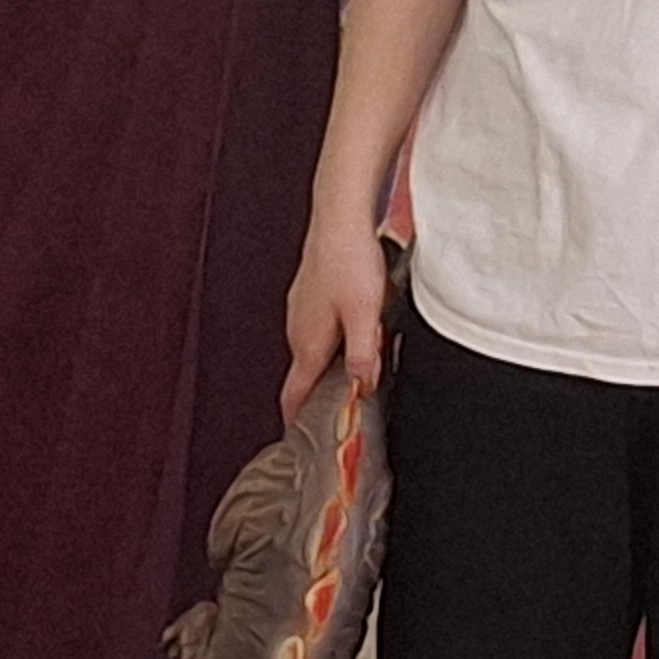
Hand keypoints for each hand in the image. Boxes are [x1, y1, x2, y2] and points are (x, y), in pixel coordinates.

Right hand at [279, 212, 388, 424]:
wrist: (340, 216)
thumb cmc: (350, 260)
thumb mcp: (366, 314)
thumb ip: (363, 354)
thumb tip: (360, 387)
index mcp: (307, 343)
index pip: (292, 394)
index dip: (296, 421)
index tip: (302, 443)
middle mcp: (298, 330)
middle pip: (306, 376)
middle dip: (323, 396)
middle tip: (348, 409)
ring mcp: (302, 311)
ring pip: (316, 351)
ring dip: (333, 365)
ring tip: (363, 370)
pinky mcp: (312, 295)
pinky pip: (322, 330)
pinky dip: (336, 341)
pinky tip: (361, 331)